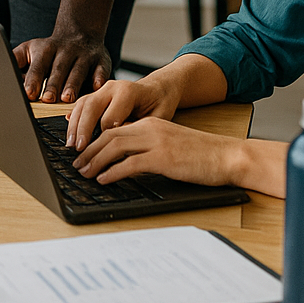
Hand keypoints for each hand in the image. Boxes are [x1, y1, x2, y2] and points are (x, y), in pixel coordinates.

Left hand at [12, 31, 111, 102]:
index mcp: (46, 49)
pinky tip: (96, 88)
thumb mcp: (29, 49)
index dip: (34, 79)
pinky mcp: (101, 60)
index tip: (29, 93)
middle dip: (53, 84)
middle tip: (47, 99)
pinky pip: (101, 70)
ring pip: (79, 70)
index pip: (38, 65)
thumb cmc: (49, 49)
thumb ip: (15, 62)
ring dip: (73, 84)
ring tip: (68, 99)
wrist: (80, 32)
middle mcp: (66, 50)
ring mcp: (85, 55)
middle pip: (59, 69)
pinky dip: (99, 78)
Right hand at [65, 74, 181, 149]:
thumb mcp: (158, 117)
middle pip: (91, 107)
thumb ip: (140, 127)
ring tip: (70, 145)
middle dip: (82, 129)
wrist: (159, 89)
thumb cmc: (160, 103)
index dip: (105, 135)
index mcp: (128, 91)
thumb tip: (121, 140)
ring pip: (82, 105)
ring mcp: (102, 90)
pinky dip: (73, 120)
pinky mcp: (96, 95)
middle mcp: (112, 87)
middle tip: (78, 149)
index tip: (101, 151)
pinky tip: (70, 134)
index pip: (110, 116)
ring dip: (74, 126)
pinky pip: (80, 106)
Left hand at [71, 116, 244, 187]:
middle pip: (108, 135)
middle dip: (88, 150)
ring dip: (94, 160)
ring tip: (84, 172)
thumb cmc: (202, 155)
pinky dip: (112, 172)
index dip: (94, 140)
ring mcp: (156, 142)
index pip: (114, 128)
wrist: (228, 156)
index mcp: (151, 123)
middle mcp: (150, 128)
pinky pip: (130, 164)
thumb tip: (126, 162)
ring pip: (114, 147)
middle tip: (76, 164)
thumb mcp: (170, 144)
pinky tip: (103, 179)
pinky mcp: (163, 158)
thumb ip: (148, 147)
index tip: (83, 152)